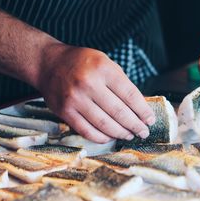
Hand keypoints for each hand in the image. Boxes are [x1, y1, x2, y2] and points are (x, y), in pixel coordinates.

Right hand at [36, 43, 155, 142]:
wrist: (48, 64)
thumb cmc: (82, 63)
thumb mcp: (104, 62)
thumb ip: (120, 83)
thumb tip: (139, 108)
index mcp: (103, 68)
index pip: (130, 95)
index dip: (143, 111)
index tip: (150, 120)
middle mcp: (89, 84)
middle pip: (119, 112)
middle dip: (135, 125)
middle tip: (144, 132)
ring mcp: (75, 99)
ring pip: (105, 125)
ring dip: (121, 133)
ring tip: (130, 135)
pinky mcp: (65, 112)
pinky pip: (87, 131)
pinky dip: (102, 137)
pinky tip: (111, 137)